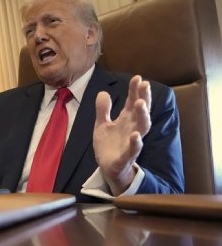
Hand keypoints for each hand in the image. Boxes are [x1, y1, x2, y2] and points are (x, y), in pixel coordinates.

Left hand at [93, 75, 151, 194]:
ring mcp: (131, 142)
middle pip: (141, 111)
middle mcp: (132, 128)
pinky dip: (135, 143)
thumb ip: (103, 109)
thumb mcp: (101, 124)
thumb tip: (103, 92)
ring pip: (142, 128)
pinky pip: (133, 149)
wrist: (107, 167)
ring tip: (139, 103)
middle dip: (143, 98)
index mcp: (126, 120)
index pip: (132, 102)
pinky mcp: (126, 156)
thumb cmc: (108, 144)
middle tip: (144, 84)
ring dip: (142, 115)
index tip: (138, 78)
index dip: (135, 90)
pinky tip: (135, 136)